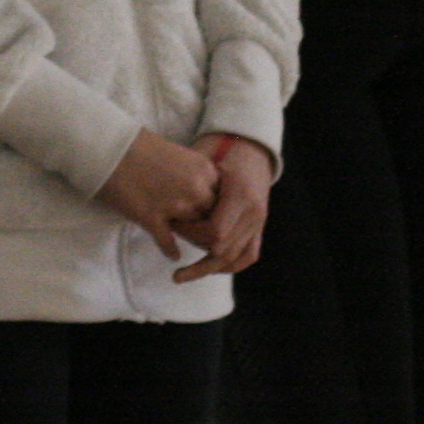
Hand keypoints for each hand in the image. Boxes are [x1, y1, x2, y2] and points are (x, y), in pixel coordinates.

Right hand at [98, 128, 221, 268]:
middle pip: (213, 219)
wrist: (107, 145)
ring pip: (195, 234)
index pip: (223, 199)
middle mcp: (195, 188)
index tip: (211, 215)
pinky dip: (171, 251)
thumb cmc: (137, 145)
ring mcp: (174, 205)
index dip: (217, 209)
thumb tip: (199, 194)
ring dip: (191, 238)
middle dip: (207, 227)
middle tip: (203, 234)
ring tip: (189, 242)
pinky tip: (172, 254)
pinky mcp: (151, 218)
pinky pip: (168, 243)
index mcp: (204, 169)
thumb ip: (193, 174)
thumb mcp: (177, 153)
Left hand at [183, 137, 275, 279]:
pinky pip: (249, 255)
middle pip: (223, 248)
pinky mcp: (259, 227)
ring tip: (181, 275)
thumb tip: (164, 208)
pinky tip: (209, 270)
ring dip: (207, 268)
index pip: (215, 230)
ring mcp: (259, 222)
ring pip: (235, 257)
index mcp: (240, 194)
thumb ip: (191, 185)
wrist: (252, 148)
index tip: (172, 226)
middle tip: (172, 247)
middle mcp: (253, 212)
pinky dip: (230, 266)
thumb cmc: (223, 149)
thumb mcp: (205, 159)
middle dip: (195, 251)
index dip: (191, 233)